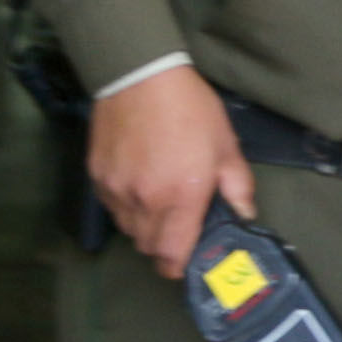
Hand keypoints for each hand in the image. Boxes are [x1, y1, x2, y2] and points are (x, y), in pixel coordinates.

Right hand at [88, 63, 256, 279]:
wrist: (140, 75)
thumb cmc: (189, 108)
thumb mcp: (225, 145)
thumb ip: (237, 186)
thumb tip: (244, 215)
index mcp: (181, 196)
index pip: (171, 256)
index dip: (178, 266)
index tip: (186, 261)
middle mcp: (145, 200)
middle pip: (148, 247)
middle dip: (163, 245)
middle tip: (177, 225)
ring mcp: (117, 190)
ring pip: (128, 229)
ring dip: (143, 226)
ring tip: (157, 201)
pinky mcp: (97, 177)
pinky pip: (111, 207)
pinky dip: (124, 206)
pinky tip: (137, 184)